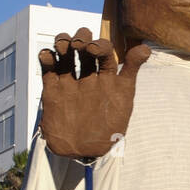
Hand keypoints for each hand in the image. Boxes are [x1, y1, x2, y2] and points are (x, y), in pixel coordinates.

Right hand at [40, 30, 150, 157]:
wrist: (83, 151)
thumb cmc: (108, 127)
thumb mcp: (124, 97)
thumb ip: (131, 71)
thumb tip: (144, 47)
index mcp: (107, 78)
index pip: (104, 50)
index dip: (99, 43)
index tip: (93, 49)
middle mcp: (88, 77)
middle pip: (83, 46)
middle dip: (80, 37)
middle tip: (79, 45)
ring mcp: (70, 82)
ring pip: (65, 53)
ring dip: (62, 42)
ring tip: (62, 46)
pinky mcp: (52, 90)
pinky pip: (48, 69)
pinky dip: (45, 57)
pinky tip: (47, 56)